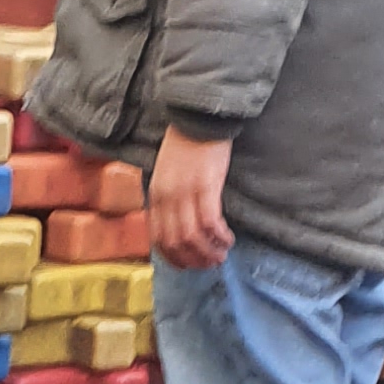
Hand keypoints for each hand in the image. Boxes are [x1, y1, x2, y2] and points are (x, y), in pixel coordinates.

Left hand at [148, 128, 234, 270]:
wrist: (198, 117)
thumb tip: (179, 224)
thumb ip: (168, 198)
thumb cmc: (186, 144)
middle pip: (176, 242)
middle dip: (194, 259)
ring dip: (208, 251)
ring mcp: (185, 192)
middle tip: (210, 263)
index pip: (158, 238)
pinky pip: (210, 221)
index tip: (187, 265)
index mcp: (155, 195)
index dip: (173, 257)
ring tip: (222, 254)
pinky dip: (219, 235)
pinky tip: (228, 238)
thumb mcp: (166, 174)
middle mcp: (167, 197)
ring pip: (193, 236)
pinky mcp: (206, 185)